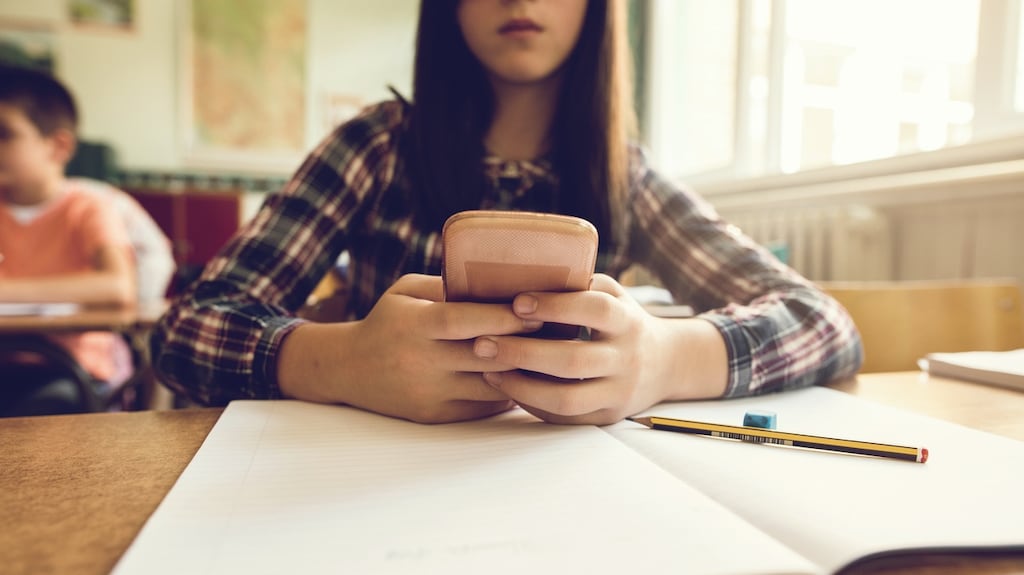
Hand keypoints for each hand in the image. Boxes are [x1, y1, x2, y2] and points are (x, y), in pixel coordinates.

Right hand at [284, 274, 542, 423]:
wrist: (348, 370)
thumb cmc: (387, 322)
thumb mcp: (406, 291)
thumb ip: (446, 286)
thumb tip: (499, 279)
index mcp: (414, 324)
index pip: (463, 320)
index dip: (502, 316)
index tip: (535, 309)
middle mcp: (421, 361)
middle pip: (483, 355)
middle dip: (524, 344)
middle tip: (560, 331)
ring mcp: (428, 392)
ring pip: (489, 386)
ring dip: (523, 373)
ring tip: (552, 357)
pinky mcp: (434, 415)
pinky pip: (482, 407)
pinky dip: (507, 393)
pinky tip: (528, 379)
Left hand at [470, 274, 727, 424]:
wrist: (668, 364)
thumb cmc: (623, 321)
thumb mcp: (613, 295)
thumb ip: (579, 284)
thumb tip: (523, 269)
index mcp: (627, 320)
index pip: (594, 311)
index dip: (555, 306)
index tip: (516, 302)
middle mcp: (626, 358)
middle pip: (573, 360)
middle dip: (523, 352)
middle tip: (482, 344)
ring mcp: (618, 392)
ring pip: (567, 398)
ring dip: (521, 385)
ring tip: (487, 370)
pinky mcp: (606, 416)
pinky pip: (564, 417)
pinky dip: (532, 403)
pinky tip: (507, 387)